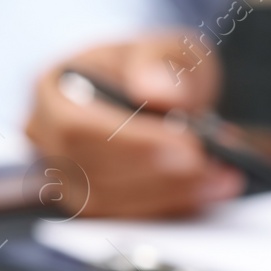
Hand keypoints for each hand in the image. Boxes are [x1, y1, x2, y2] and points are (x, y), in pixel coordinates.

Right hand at [25, 31, 243, 218]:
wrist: (166, 101)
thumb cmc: (158, 70)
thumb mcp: (170, 50)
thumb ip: (165, 64)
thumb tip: (160, 91)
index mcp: (53, 89)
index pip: (77, 127)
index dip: (132, 143)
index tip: (189, 146)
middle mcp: (48, 138)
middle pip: (92, 172)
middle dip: (159, 175)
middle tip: (213, 168)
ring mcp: (66, 177)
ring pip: (109, 204)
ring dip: (171, 195)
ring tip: (222, 177)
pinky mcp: (94, 206)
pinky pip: (127, 221)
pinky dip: (172, 208)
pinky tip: (209, 192)